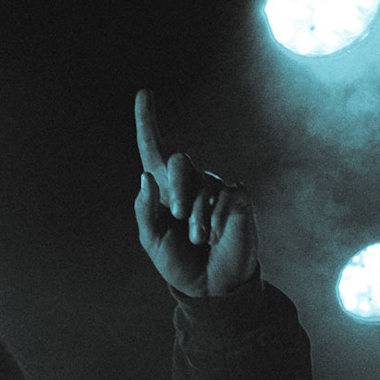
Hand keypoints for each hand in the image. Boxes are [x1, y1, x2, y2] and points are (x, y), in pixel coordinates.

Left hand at [133, 89, 256, 296]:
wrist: (210, 286)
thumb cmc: (180, 263)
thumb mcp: (153, 242)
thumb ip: (145, 212)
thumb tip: (145, 177)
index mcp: (165, 190)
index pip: (154, 151)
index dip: (147, 122)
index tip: (143, 93)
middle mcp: (190, 182)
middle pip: (177, 161)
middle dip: (175, 189)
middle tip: (178, 216)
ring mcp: (215, 187)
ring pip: (199, 182)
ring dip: (194, 215)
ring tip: (198, 237)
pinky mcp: (236, 197)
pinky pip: (221, 195)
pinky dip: (213, 218)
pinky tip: (215, 233)